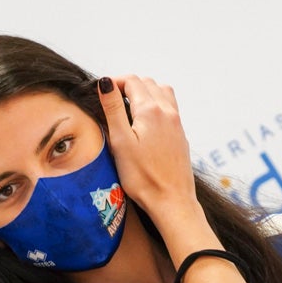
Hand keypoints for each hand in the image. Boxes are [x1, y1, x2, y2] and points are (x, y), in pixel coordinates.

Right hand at [96, 75, 198, 221]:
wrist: (172, 201)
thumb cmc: (142, 177)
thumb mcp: (120, 141)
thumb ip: (112, 109)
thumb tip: (105, 82)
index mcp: (150, 110)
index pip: (132, 81)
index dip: (114, 82)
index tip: (100, 91)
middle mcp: (167, 112)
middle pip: (147, 83)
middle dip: (128, 85)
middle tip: (111, 98)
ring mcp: (177, 123)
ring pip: (162, 92)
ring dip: (145, 91)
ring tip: (129, 105)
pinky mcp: (180, 135)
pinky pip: (170, 107)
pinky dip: (156, 103)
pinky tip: (146, 120)